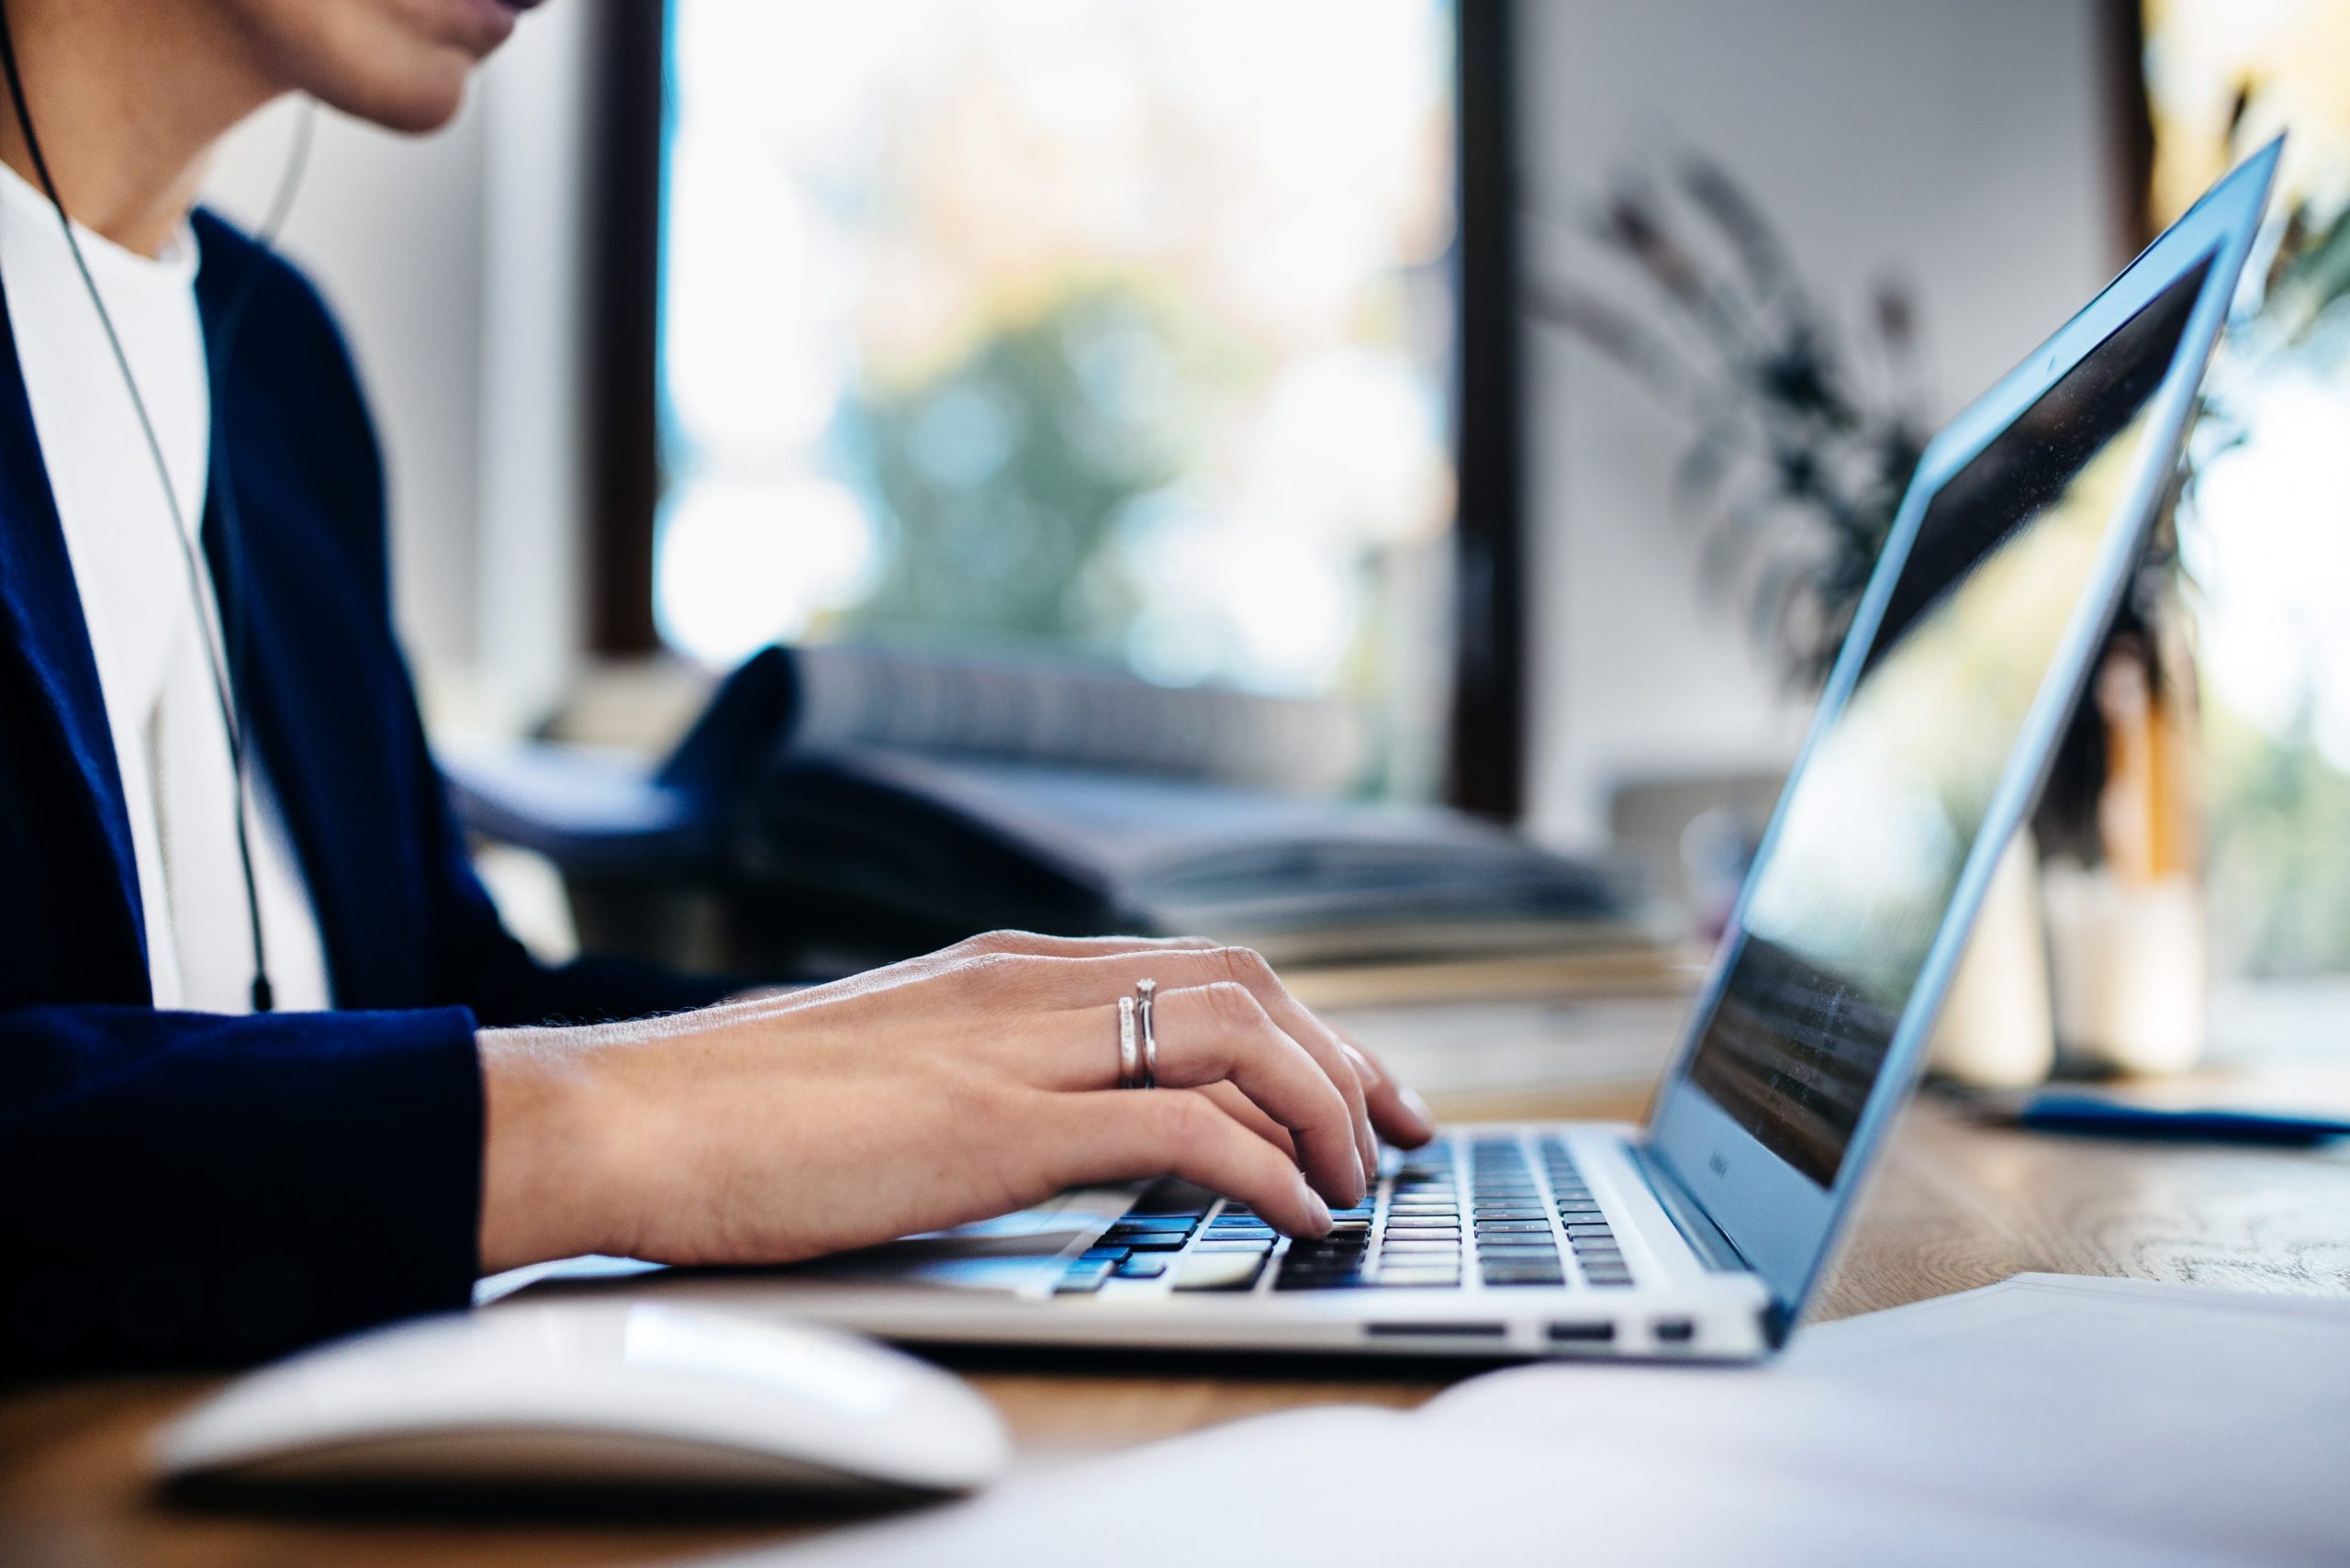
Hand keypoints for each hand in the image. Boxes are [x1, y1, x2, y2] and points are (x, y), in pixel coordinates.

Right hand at [476, 931, 1436, 1274]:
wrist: (625, 1114)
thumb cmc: (732, 1111)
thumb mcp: (889, 1071)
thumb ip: (984, 1074)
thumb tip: (1056, 1124)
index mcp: (1003, 968)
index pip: (1196, 965)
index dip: (1298, 1025)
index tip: (1352, 1088)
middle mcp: (1026, 984)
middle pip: (1243, 984)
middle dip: (1342, 1057)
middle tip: (1399, 1133)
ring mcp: (1014, 1045)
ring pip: (1233, 1035)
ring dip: (1322, 1108)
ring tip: (1357, 1184)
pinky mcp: (995, 1126)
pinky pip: (1180, 1128)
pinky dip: (1263, 1167)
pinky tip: (1294, 1212)